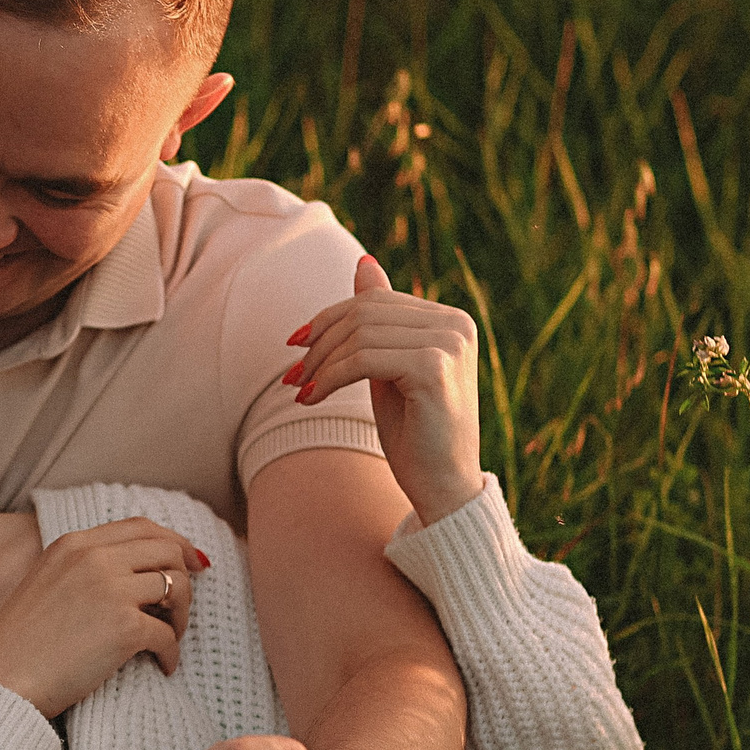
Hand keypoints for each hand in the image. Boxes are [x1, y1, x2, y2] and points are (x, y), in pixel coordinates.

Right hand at [0, 518, 207, 716]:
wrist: (0, 679)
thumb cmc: (19, 643)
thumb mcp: (46, 582)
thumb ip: (84, 568)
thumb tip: (135, 572)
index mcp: (75, 544)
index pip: (141, 527)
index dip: (174, 542)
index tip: (192, 562)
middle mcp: (95, 559)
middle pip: (167, 551)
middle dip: (185, 578)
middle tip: (179, 610)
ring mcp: (111, 591)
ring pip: (176, 586)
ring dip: (180, 615)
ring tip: (168, 638)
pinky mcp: (124, 628)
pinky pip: (168, 635)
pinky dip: (172, 653)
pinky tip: (162, 666)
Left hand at [285, 255, 483, 524]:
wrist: (442, 486)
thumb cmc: (414, 430)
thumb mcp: (388, 365)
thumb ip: (379, 320)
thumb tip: (363, 263)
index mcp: (451, 319)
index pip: (374, 301)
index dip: (328, 320)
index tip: (294, 346)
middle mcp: (457, 325)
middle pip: (365, 313)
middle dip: (320, 343)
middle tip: (292, 375)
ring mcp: (450, 344)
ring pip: (360, 336)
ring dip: (320, 365)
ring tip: (302, 391)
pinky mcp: (434, 368)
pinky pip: (363, 360)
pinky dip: (329, 378)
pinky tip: (311, 399)